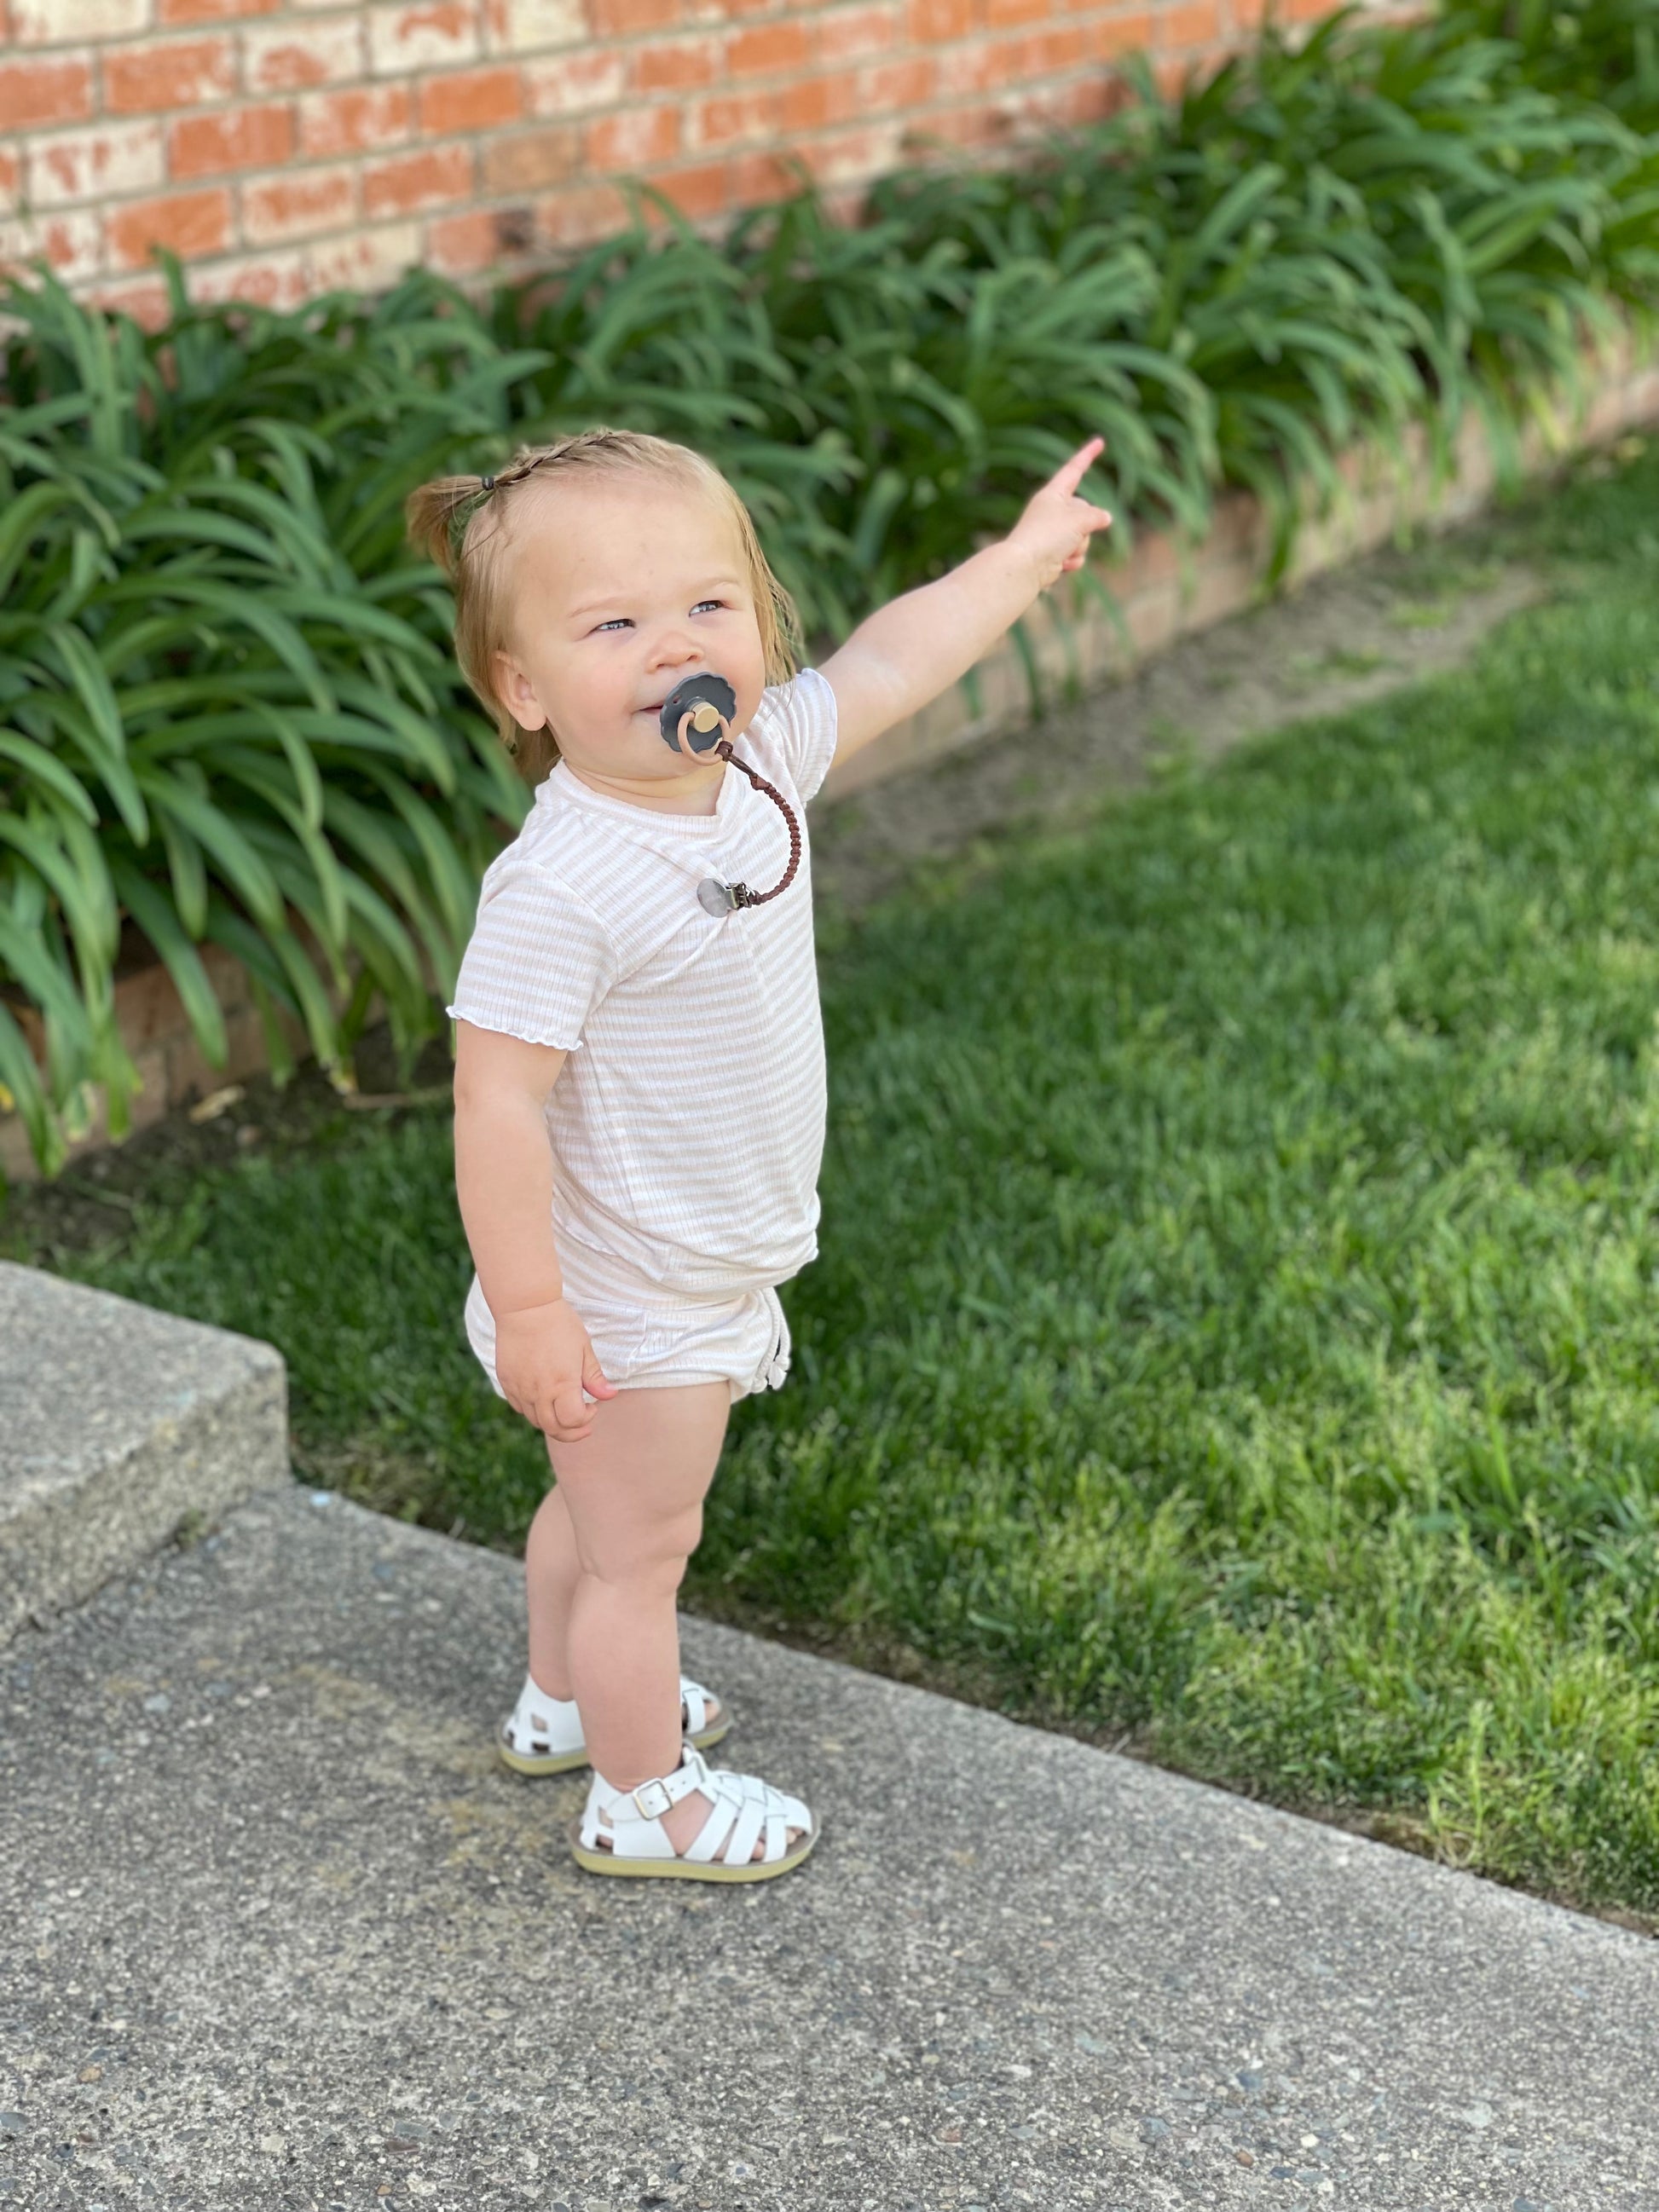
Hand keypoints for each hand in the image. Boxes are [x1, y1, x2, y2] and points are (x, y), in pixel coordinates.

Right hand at [494, 1296, 617, 1442]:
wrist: (524, 1307)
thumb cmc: (559, 1324)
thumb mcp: (583, 1348)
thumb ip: (594, 1377)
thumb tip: (609, 1396)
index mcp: (561, 1383)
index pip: (572, 1420)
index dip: (585, 1420)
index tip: (592, 1407)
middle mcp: (538, 1391)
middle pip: (553, 1428)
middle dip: (571, 1432)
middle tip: (583, 1425)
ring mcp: (520, 1388)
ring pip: (535, 1420)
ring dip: (553, 1422)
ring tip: (564, 1411)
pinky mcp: (507, 1382)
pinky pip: (519, 1407)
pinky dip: (534, 1411)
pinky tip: (544, 1399)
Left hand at [1007, 436, 1112, 589]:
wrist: (1025, 567)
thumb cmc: (1048, 536)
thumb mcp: (1079, 519)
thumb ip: (1096, 515)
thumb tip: (1105, 518)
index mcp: (1053, 494)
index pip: (1074, 469)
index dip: (1088, 455)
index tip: (1099, 441)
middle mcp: (1051, 511)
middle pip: (1085, 512)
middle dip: (1085, 527)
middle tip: (1071, 534)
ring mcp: (1052, 533)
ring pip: (1083, 537)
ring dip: (1079, 547)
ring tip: (1062, 550)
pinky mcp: (1052, 553)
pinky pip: (1074, 554)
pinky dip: (1072, 561)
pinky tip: (1060, 565)